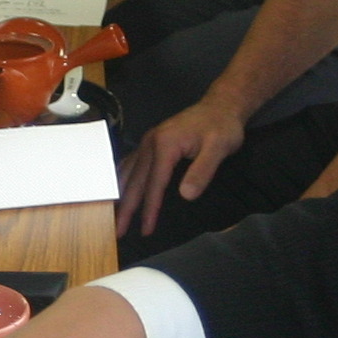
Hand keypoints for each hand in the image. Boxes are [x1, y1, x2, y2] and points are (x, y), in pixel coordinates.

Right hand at [117, 92, 250, 237]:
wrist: (221, 105)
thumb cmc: (222, 127)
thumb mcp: (219, 148)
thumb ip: (202, 171)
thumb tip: (186, 195)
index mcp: (165, 144)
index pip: (154, 183)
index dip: (150, 208)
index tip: (145, 230)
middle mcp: (150, 142)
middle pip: (135, 181)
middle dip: (126, 208)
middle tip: (118, 231)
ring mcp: (148, 141)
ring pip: (128, 172)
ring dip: (121, 195)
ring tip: (115, 216)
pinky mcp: (150, 142)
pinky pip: (131, 163)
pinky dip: (123, 179)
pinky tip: (119, 189)